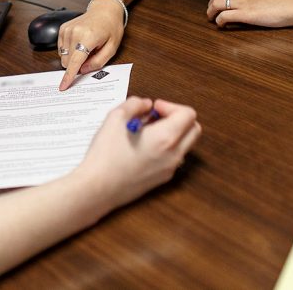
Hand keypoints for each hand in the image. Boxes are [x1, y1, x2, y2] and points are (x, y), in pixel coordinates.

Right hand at [57, 0, 125, 90]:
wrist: (105, 10)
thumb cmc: (111, 27)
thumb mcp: (112, 48)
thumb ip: (98, 62)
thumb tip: (82, 70)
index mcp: (88, 37)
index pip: (75, 61)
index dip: (69, 76)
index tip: (63, 86)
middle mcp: (74, 32)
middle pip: (68, 61)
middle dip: (77, 65)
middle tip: (91, 55)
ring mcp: (67, 29)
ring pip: (63, 56)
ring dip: (73, 57)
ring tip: (86, 47)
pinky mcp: (62, 29)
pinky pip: (61, 48)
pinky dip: (69, 50)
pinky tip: (80, 43)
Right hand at [72, 97, 200, 207]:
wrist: (98, 188)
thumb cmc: (105, 153)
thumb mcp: (116, 117)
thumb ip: (135, 104)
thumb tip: (146, 105)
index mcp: (166, 138)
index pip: (188, 114)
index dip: (171, 106)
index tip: (153, 109)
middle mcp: (174, 155)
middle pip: (194, 129)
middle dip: (178, 118)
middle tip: (155, 117)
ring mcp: (170, 169)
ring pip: (185, 144)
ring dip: (173, 132)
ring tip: (147, 132)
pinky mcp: (162, 179)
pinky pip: (174, 157)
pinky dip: (166, 147)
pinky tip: (143, 147)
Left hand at [206, 0, 292, 28]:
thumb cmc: (287, 1)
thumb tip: (251, 3)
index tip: (220, 5)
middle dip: (211, 4)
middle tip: (211, 13)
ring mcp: (242, 1)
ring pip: (216, 4)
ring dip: (211, 12)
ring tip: (212, 19)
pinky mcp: (245, 14)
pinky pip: (223, 16)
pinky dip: (219, 21)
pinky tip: (221, 26)